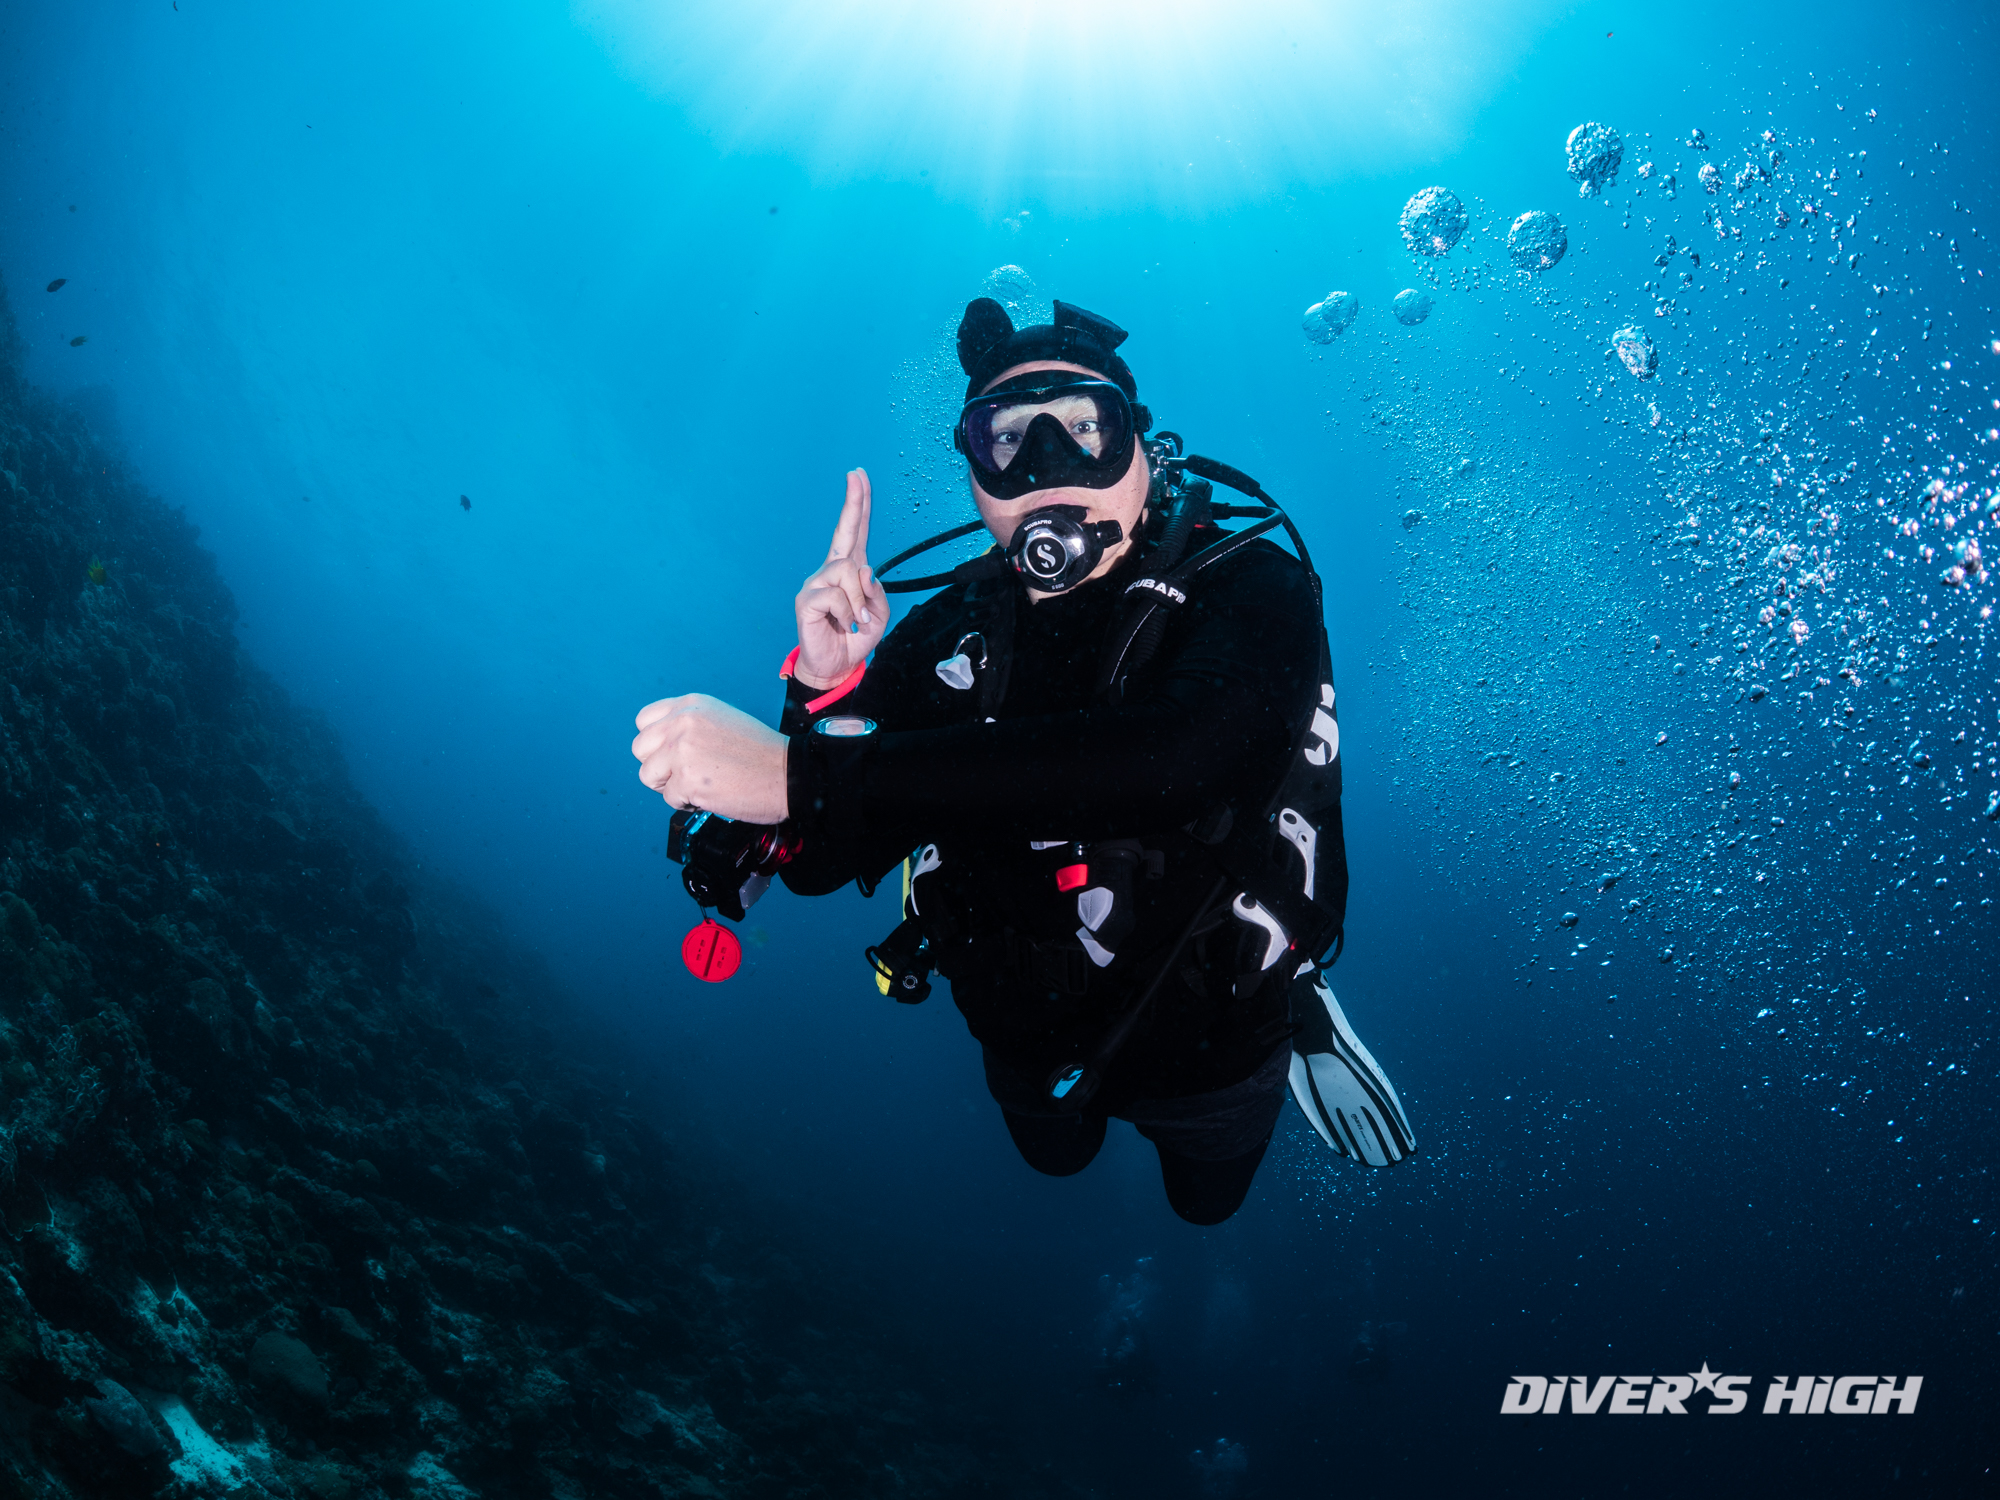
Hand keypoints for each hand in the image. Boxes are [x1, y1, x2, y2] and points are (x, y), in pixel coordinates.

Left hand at [631, 695, 788, 823]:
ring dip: (669, 785)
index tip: (670, 753)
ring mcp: (682, 751)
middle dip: (658, 766)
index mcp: (690, 705)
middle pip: (640, 748)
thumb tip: (661, 744)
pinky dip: (687, 802)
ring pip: (647, 775)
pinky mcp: (687, 779)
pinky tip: (712, 794)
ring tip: (698, 784)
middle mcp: (682, 723)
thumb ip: (688, 725)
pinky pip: (668, 798)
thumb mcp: (721, 719)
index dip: (655, 742)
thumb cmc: (761, 752)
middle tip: (684, 773)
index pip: (644, 720)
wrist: (789, 773)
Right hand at [794, 469, 888, 689]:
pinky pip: (836, 596)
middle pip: (844, 531)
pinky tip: (844, 624)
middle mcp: (831, 570)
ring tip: (856, 620)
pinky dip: (848, 613)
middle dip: (853, 502)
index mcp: (850, 569)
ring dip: (859, 600)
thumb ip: (876, 591)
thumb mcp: (878, 614)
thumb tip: (863, 570)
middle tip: (856, 474)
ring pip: (848, 572)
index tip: (858, 476)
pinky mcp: (807, 599)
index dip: (858, 504)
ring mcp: (816, 582)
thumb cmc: (854, 636)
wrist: (835, 666)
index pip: (856, 532)